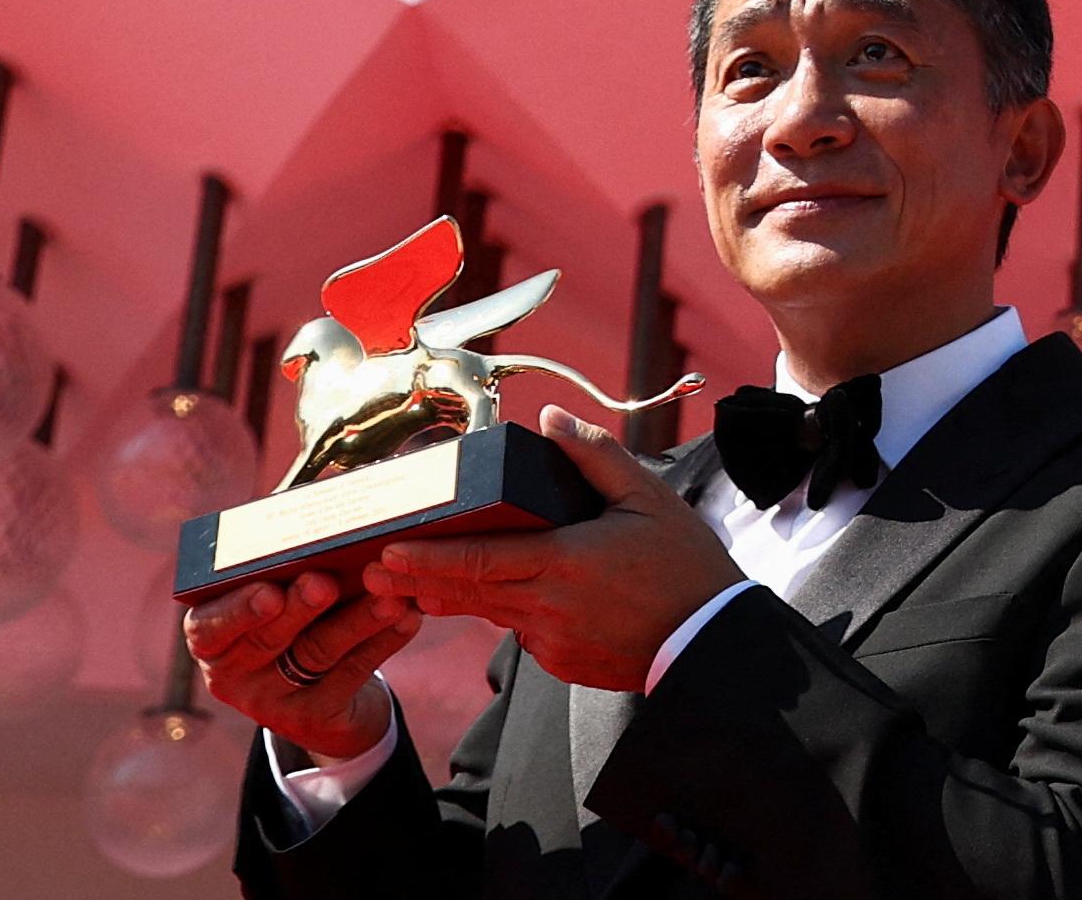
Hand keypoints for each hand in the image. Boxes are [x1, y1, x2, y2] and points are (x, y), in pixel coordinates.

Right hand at [185, 567, 416, 760]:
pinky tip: (408, 618)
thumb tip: (316, 514)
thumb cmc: (297, 620)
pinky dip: (382, 642)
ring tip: (389, 598)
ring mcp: (271, 703)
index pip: (208, 628)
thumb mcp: (278, 597)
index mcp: (212, 639)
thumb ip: (285, 565)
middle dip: (300, 608)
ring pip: (316, 655)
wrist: (325, 697)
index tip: (269, 592)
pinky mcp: (313, 718)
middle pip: (268, 639)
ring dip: (356, 621)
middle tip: (327, 583)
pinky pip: (350, 675)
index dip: (237, 611)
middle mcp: (232, 675)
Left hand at [367, 414, 744, 691]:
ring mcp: (550, 642)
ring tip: (408, 587)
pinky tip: (504, 597)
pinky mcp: (559, 663)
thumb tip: (550, 419)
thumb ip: (594, 456)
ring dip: (450, 598)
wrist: (710, 639)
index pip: (480, 560)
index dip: (429, 558)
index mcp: (564, 562)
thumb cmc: (684, 563)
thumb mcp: (647, 498)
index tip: (388, 553)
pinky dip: (507, 612)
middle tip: (371, 573)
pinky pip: (520, 632)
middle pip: (467, 592)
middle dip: (417, 581)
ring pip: (488, 613)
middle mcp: (547, 607)